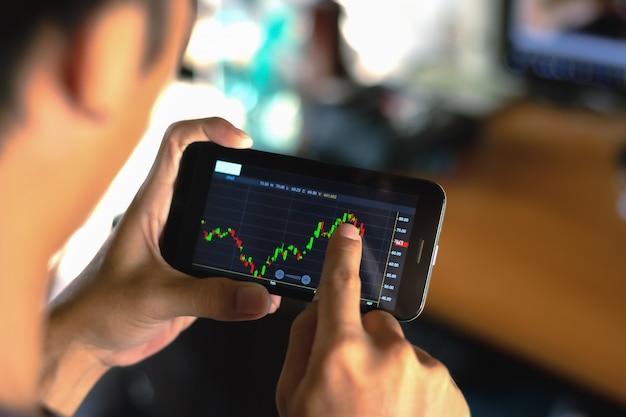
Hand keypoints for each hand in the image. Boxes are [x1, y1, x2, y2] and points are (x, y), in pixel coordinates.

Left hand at [40, 118, 280, 414]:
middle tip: (275, 193)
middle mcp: (172, 217)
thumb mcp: (156, 297)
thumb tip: (261, 295)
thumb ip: (208, 297)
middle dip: (249, 180)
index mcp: (153, 205)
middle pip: (216, 178)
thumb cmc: (101, 309)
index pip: (178, 143)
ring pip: (230, 222)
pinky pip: (233, 264)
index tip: (243, 141)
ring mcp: (187, 245)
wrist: (91, 342)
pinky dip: (253, 275)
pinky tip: (267, 294)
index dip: (210, 129)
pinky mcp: (197, 273)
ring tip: (280, 243)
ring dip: (256, 231)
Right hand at [276, 224, 468, 416]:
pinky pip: (426, 372)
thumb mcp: (292, 399)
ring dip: (391, 369)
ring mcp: (427, 373)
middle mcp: (390, 356)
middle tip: (353, 385)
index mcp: (341, 356)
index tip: (348, 231)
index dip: (341, 254)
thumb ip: (303, 345)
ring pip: (402, 350)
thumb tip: (320, 310)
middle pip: (374, 321)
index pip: (340, 287)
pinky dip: (415, 389)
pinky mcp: (452, 390)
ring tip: (380, 412)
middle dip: (363, 341)